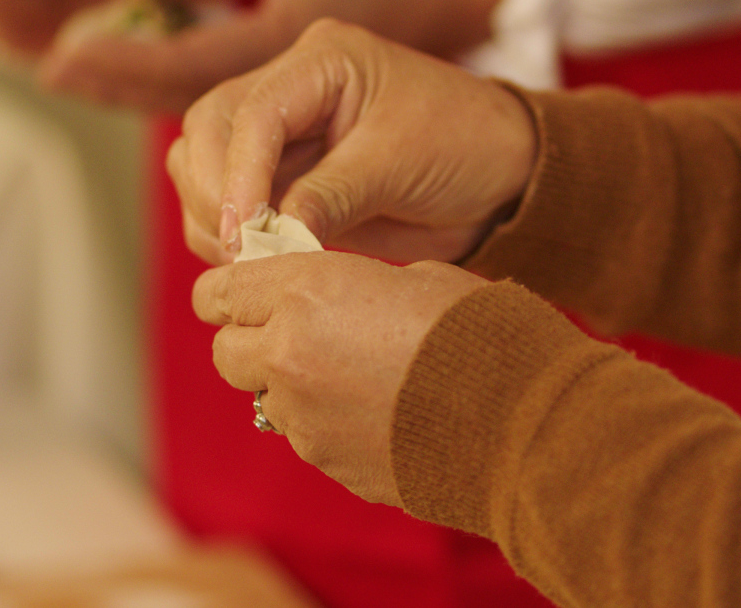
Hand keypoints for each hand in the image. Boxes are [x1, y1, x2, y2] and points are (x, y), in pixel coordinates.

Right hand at [167, 19, 536, 265]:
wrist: (503, 178)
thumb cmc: (466, 145)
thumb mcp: (400, 164)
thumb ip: (329, 197)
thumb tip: (268, 238)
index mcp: (322, 60)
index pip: (252, 110)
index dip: (238, 173)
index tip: (246, 230)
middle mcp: (290, 88)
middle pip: (208, 129)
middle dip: (213, 192)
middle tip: (240, 250)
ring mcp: (282, 134)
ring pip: (202, 164)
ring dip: (212, 216)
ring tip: (248, 260)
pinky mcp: (282, 178)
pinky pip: (227, 202)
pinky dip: (227, 234)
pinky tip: (255, 261)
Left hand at [193, 251, 488, 506]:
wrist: (523, 418)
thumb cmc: (480, 331)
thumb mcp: (414, 277)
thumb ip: (351, 286)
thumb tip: (333, 300)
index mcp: (305, 292)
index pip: (217, 292)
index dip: (227, 292)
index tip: (243, 294)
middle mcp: (288, 355)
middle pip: (226, 352)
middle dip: (251, 341)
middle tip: (295, 333)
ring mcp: (304, 418)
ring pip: (266, 398)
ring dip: (293, 384)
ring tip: (355, 377)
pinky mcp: (329, 462)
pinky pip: (308, 436)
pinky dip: (328, 422)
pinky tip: (381, 412)